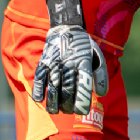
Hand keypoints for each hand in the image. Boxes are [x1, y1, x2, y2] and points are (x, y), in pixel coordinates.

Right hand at [30, 0, 109, 114]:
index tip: (82, 111)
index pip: (83, 86)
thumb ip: (101, 75)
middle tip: (69, 111)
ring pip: (53, 87)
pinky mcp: (44, 61)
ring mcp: (55, 62)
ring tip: (56, 111)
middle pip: (67, 90)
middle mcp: (69, 64)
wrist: (66, 27)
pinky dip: (38, 89)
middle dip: (68, 105)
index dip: (82, 101)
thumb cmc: (84, 46)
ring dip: (54, 102)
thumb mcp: (97, 56)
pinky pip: (39, 78)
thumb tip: (101, 94)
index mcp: (84, 63)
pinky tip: (39, 100)